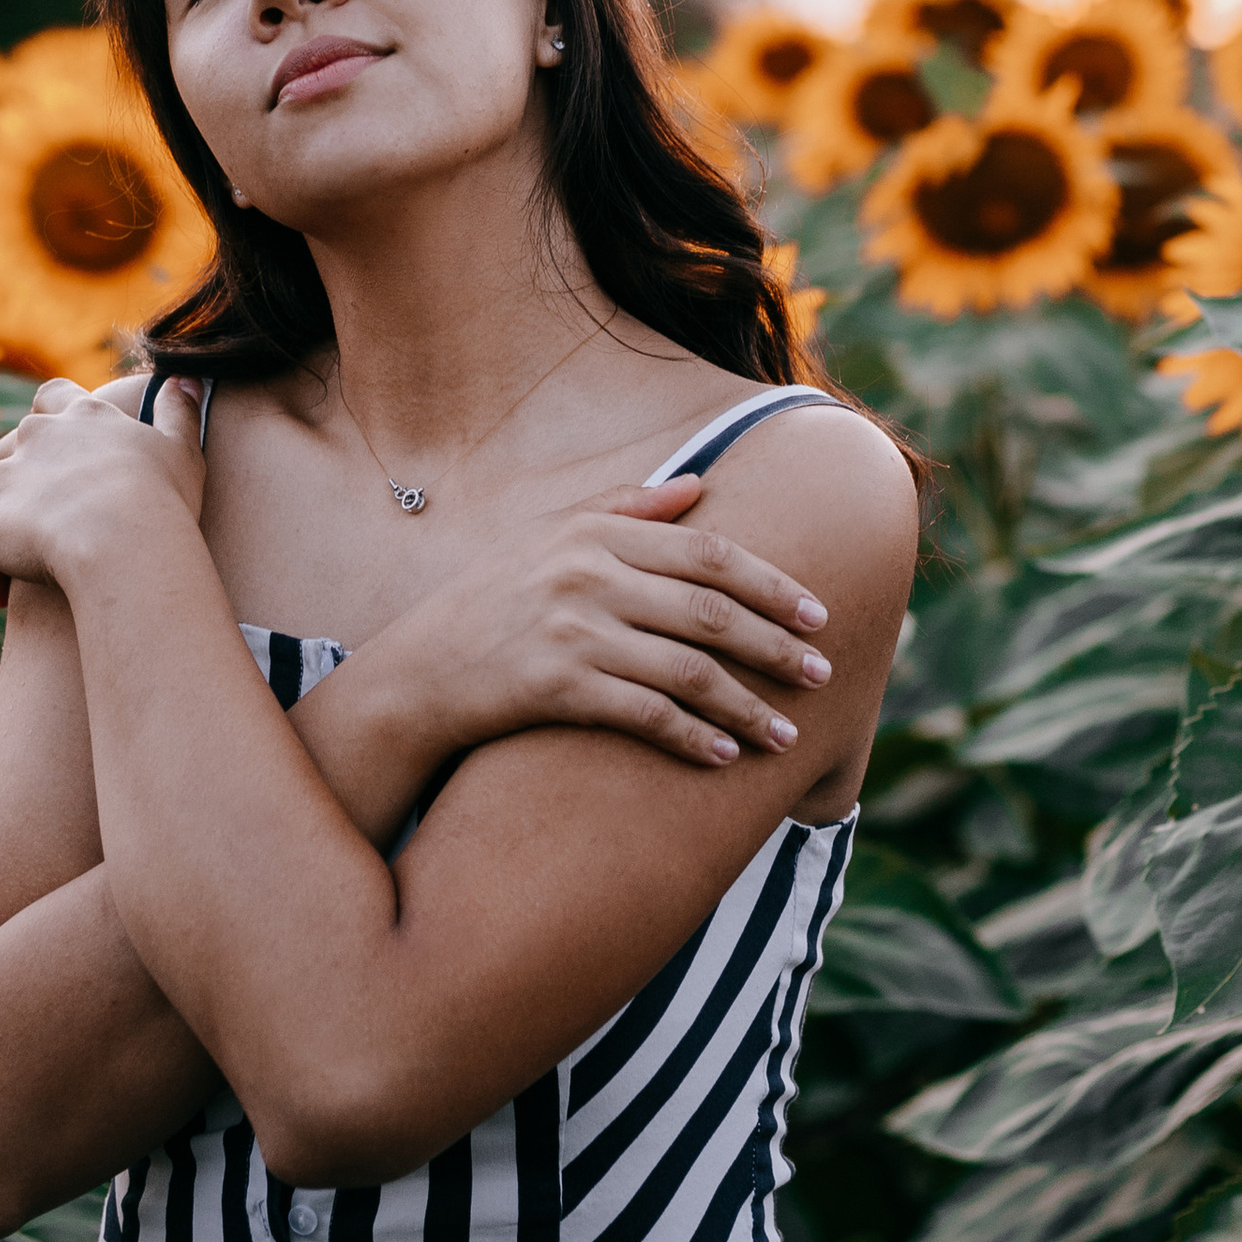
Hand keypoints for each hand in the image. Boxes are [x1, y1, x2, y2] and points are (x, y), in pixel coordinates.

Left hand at [0, 377, 206, 608]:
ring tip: (14, 568)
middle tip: (42, 512)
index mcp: (81, 418)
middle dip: (21, 474)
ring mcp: (5, 481)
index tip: (56, 428)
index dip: (52, 411)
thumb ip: (179, 412)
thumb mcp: (182, 449)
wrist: (122, 538)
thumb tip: (185, 379)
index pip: (53, 397)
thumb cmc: (160, 497)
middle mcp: (35, 439)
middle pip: (12, 445)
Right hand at [383, 474, 835, 769]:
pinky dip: (693, 737)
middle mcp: (588, 575)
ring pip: (688, 671)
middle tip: (822, 674)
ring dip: (747, 706)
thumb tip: (701, 485)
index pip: (709, 553)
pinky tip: (725, 756)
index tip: (818, 615)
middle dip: (776, 648)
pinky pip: (645, 715)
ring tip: (787, 735)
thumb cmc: (493, 597)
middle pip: (711, 612)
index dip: (773, 585)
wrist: (420, 669)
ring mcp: (572, 632)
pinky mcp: (556, 687)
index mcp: (596, 531)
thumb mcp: (549, 534)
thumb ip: (626, 507)